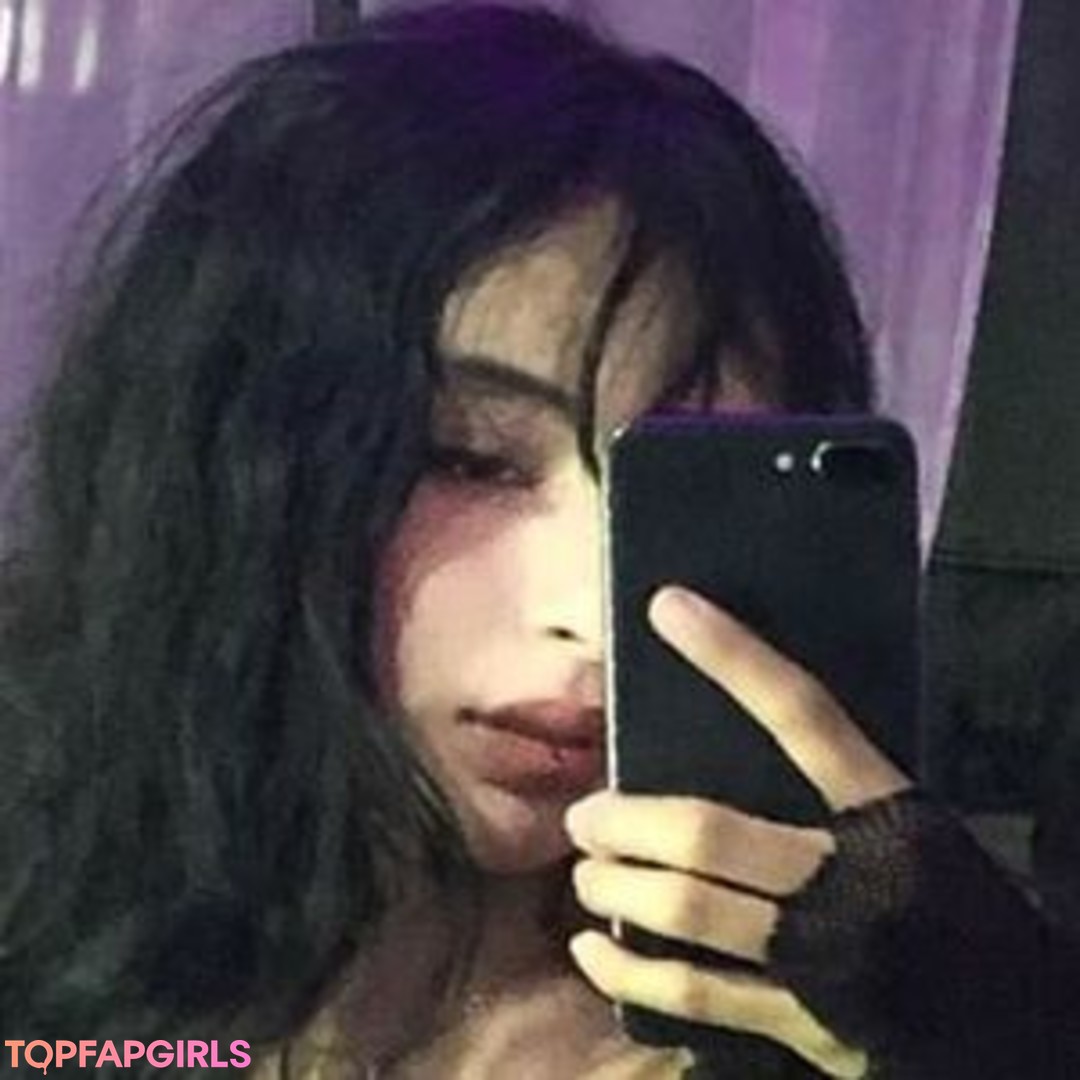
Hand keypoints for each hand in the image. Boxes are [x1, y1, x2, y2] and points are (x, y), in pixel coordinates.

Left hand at [565, 585, 911, 1078]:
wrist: (1020, 1022)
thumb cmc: (952, 908)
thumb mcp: (914, 834)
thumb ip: (841, 795)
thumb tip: (730, 738)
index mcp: (888, 814)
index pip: (804, 714)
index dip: (734, 656)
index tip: (668, 607)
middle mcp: (852, 877)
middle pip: (708, 833)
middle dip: (627, 822)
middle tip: (587, 817)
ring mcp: (823, 953)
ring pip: (688, 910)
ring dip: (617, 887)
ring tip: (588, 874)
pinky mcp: (805, 1021)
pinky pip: (695, 996)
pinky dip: (629, 974)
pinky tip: (591, 951)